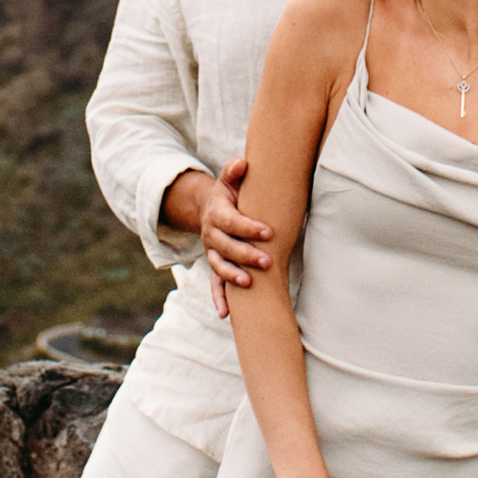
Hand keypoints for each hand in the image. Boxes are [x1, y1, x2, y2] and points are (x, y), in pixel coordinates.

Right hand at [199, 157, 273, 314]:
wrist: (209, 208)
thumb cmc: (230, 194)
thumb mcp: (229, 180)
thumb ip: (234, 170)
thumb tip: (242, 163)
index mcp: (217, 213)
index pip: (232, 221)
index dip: (248, 227)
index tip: (268, 232)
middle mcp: (211, 234)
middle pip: (226, 247)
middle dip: (245, 255)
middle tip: (267, 261)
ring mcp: (212, 252)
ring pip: (219, 266)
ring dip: (232, 276)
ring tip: (248, 284)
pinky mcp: (215, 265)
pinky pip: (215, 284)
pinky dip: (219, 299)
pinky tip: (225, 314)